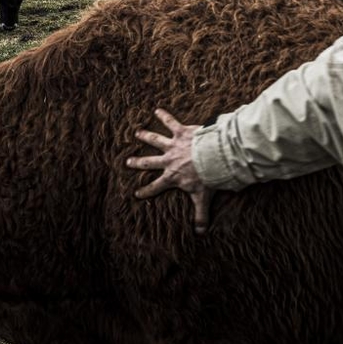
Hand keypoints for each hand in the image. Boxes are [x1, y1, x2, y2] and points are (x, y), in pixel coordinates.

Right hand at [127, 108, 214, 233]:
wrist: (215, 157)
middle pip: (150, 162)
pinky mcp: (181, 132)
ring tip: (137, 133)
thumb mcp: (203, 198)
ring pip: (156, 140)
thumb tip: (200, 233)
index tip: (137, 194)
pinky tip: (158, 110)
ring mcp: (173, 145)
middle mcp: (169, 161)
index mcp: (172, 177)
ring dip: (146, 136)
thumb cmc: (209, 177)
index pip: (156, 187)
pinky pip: (171, 122)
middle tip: (128, 162)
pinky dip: (164, 115)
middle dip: (138, 163)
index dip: (146, 191)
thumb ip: (201, 215)